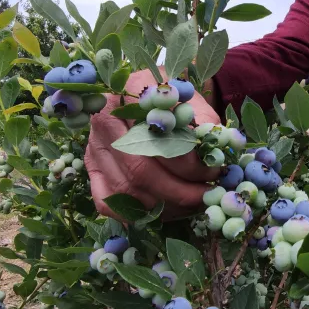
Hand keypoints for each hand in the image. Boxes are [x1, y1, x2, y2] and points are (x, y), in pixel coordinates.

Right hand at [85, 69, 221, 220]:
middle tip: (207, 195)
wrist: (149, 97)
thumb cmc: (173, 99)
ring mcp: (94, 147)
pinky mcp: (92, 169)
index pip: (157, 137)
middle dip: (180, 190)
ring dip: (164, 206)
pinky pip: (108, 203)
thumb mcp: (192, 99)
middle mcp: (104, 120)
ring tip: (193, 204)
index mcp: (129, 94)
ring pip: (126, 190)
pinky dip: (137, 214)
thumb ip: (205, 120)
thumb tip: (216, 148)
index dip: (187, 162)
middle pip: (140, 169)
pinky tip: (166, 212)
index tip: (213, 171)